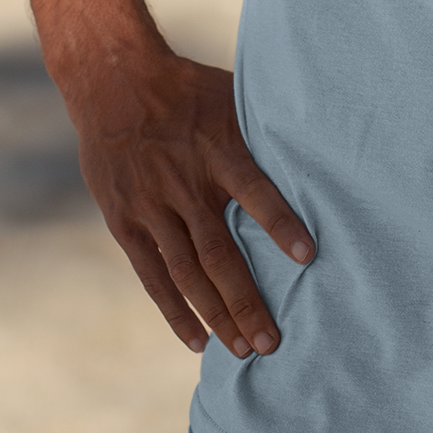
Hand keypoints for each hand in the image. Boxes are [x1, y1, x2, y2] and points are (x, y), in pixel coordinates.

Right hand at [71, 48, 313, 357]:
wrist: (113, 81)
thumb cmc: (187, 89)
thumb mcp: (231, 96)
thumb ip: (264, 130)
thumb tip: (319, 144)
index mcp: (218, 149)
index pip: (255, 191)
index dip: (280, 224)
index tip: (308, 256)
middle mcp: (185, 184)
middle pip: (220, 253)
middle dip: (247, 301)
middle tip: (273, 342)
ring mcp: (152, 207)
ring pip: (188, 273)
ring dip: (216, 316)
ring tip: (243, 350)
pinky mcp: (126, 221)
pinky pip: (153, 275)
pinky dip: (175, 310)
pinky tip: (197, 340)